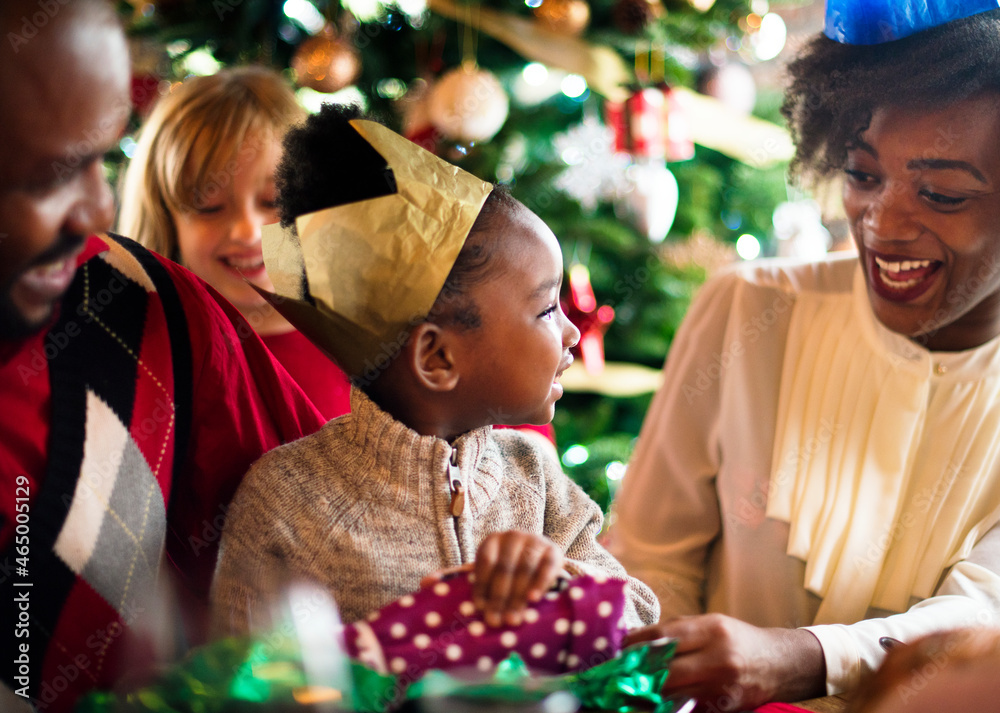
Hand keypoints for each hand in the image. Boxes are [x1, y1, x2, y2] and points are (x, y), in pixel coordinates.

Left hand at [471, 531, 563, 627]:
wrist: (540, 557)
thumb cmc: (511, 570)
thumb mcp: (496, 574)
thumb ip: (489, 588)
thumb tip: (481, 610)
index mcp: (493, 540)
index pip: (486, 562)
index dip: (482, 586)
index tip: (481, 609)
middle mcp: (513, 536)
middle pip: (504, 568)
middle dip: (499, 597)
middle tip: (497, 620)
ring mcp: (534, 541)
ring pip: (524, 569)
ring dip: (518, 596)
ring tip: (513, 618)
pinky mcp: (553, 550)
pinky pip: (546, 567)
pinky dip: (540, 584)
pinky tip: (533, 599)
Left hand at [624, 614, 825, 710]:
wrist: (780, 665)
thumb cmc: (739, 639)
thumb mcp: (710, 624)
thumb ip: (675, 631)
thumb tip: (636, 638)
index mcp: (713, 630)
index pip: (664, 636)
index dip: (635, 644)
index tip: (617, 648)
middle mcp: (718, 658)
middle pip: (666, 670)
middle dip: (638, 672)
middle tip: (617, 673)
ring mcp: (722, 687)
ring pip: (673, 694)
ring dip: (648, 693)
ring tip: (628, 689)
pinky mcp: (724, 708)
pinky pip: (688, 708)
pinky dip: (668, 705)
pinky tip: (653, 701)